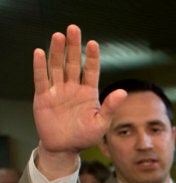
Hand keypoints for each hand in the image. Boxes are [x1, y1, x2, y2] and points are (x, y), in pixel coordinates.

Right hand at [33, 25, 125, 178]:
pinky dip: (40, 66)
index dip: (92, 57)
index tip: (93, 43)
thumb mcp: (101, 123)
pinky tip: (40, 52)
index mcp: (89, 92)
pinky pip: (42, 79)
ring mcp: (58, 91)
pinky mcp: (44, 97)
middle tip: (73, 29)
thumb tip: (123, 92)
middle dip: (73, 46)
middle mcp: (73, 88)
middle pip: (73, 62)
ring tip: (58, 36)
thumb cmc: (85, 136)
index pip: (91, 70)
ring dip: (56, 51)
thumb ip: (110, 107)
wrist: (64, 148)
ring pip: (57, 66)